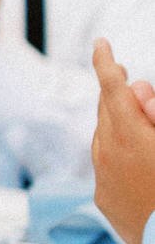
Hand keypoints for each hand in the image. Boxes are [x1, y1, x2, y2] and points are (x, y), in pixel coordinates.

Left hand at [93, 40, 154, 243]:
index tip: (101, 44)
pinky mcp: (103, 199)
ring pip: (103, 137)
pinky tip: (135, 153)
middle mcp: (108, 156)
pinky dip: (116, 150)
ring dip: (116, 122)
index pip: (113, 89)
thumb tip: (141, 93)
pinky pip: (105, 165)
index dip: (105, 63)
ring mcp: (103, 179)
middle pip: (106, 111)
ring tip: (137, 117)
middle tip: (128, 79)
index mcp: (130, 138)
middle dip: (116, 91)